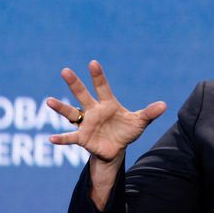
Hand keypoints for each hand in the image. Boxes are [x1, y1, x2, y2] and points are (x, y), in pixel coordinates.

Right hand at [47, 60, 166, 161]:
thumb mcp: (140, 122)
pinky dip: (61, 139)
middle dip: (75, 83)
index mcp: (108, 104)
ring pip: (71, 113)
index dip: (98, 76)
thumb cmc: (126, 131)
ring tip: (49, 101)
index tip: (93, 63)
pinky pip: (70, 137)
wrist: (116, 149)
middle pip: (83, 95)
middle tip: (65, 71)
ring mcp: (86, 124)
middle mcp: (94, 111)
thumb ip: (150, 113)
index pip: (103, 87)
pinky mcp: (83, 138)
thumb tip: (164, 105)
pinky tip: (52, 139)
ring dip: (60, 108)